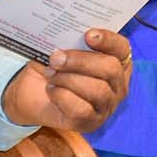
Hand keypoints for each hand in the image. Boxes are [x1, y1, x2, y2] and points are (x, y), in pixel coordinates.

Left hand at [1, 29, 131, 131]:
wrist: (35, 93)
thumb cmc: (56, 66)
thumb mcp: (62, 48)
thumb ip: (69, 40)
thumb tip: (65, 33)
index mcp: (117, 61)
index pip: (122, 48)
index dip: (108, 40)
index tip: (87, 35)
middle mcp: (118, 85)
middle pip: (110, 69)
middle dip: (81, 61)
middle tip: (56, 57)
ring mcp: (107, 106)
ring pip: (98, 91)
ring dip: (69, 79)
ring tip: (51, 73)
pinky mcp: (92, 123)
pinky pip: (82, 110)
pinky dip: (63, 97)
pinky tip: (51, 89)